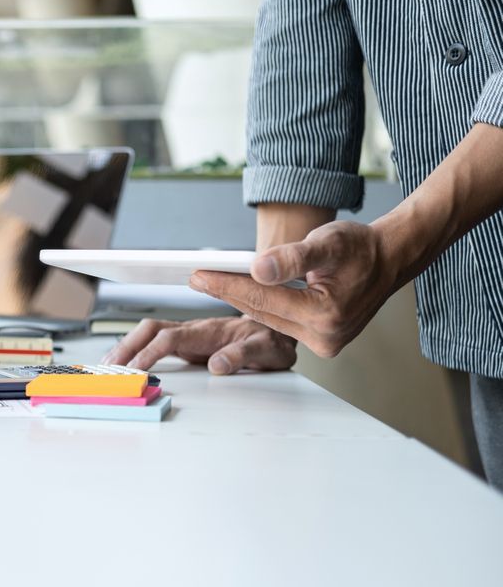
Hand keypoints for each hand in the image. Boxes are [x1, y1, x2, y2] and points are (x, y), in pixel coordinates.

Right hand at [101, 317, 296, 372]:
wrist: (279, 332)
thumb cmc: (273, 340)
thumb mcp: (266, 351)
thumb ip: (242, 356)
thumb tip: (216, 365)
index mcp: (209, 330)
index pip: (170, 338)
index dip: (151, 352)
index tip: (136, 369)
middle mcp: (194, 330)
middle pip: (150, 330)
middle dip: (127, 346)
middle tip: (110, 367)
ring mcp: (188, 336)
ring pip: (148, 334)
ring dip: (127, 347)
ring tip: (108, 365)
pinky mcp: (187, 344)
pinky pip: (154, 342)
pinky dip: (136, 350)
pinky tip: (125, 362)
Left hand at [189, 220, 397, 357]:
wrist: (389, 260)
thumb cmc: (361, 247)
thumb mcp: (328, 242)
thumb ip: (293, 257)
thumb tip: (258, 269)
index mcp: (327, 315)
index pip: (263, 299)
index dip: (227, 285)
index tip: (198, 275)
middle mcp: (325, 337)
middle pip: (263, 312)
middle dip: (227, 293)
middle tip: (196, 278)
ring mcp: (323, 344)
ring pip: (269, 319)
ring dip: (241, 301)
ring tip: (210, 283)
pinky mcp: (322, 342)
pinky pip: (281, 323)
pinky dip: (262, 308)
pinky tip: (240, 294)